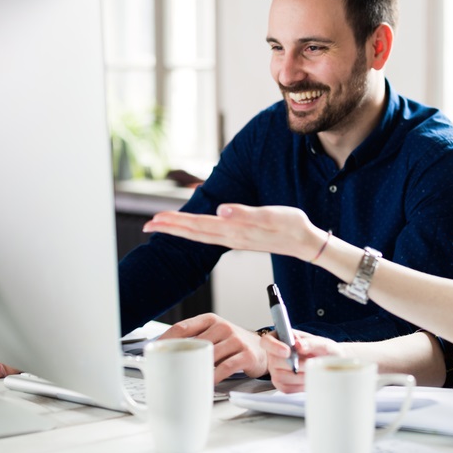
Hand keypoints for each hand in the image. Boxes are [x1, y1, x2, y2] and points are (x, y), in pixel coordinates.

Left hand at [143, 204, 324, 262]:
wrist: (305, 242)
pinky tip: (192, 229)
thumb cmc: (291, 226)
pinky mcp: (240, 238)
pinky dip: (195, 231)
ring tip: (162, 226)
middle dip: (169, 229)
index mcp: (234, 230)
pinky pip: (210, 236)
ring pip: (200, 235)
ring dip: (180, 230)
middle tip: (147, 226)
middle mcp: (230, 237)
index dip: (175, 223)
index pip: (197, 226)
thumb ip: (246, 213)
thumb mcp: (271, 216)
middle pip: (193, 233)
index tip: (154, 220)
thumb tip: (220, 210)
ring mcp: (234, 239)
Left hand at [157, 313, 268, 381]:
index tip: (152, 351)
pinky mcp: (246, 355)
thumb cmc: (232, 344)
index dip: (165, 339)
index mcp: (210, 320)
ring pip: (210, 355)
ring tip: (185, 381)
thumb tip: (164, 355)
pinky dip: (214, 377)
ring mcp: (236, 340)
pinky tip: (206, 384)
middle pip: (195, 343)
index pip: (182, 327)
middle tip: (166, 372)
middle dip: (179, 359)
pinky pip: (226, 368)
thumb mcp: (214, 335)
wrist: (264, 348)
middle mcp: (223, 327)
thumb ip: (194, 340)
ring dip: (197, 370)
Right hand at [260, 330, 344, 393]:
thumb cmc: (324, 351)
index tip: (288, 351)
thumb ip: (311, 343)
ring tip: (312, 369)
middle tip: (311, 361)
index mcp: (280, 338)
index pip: (267, 341)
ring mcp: (275, 370)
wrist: (329, 364)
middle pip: (275, 361)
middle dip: (296, 363)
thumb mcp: (322, 343)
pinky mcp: (280, 384)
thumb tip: (299, 345)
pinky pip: (286, 388)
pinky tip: (308, 378)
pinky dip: (299, 385)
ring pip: (280, 376)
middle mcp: (274, 354)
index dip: (274, 346)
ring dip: (300, 375)